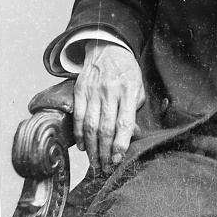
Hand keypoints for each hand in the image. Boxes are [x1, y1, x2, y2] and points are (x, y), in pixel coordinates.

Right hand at [73, 41, 145, 174]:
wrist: (107, 47)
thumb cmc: (126, 70)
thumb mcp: (138, 86)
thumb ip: (135, 109)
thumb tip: (132, 134)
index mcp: (128, 90)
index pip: (124, 122)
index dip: (120, 144)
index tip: (118, 160)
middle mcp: (110, 91)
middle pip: (105, 128)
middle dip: (105, 152)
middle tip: (105, 168)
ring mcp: (93, 91)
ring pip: (90, 125)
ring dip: (92, 148)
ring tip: (94, 163)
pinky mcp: (80, 90)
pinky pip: (78, 117)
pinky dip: (79, 134)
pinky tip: (82, 146)